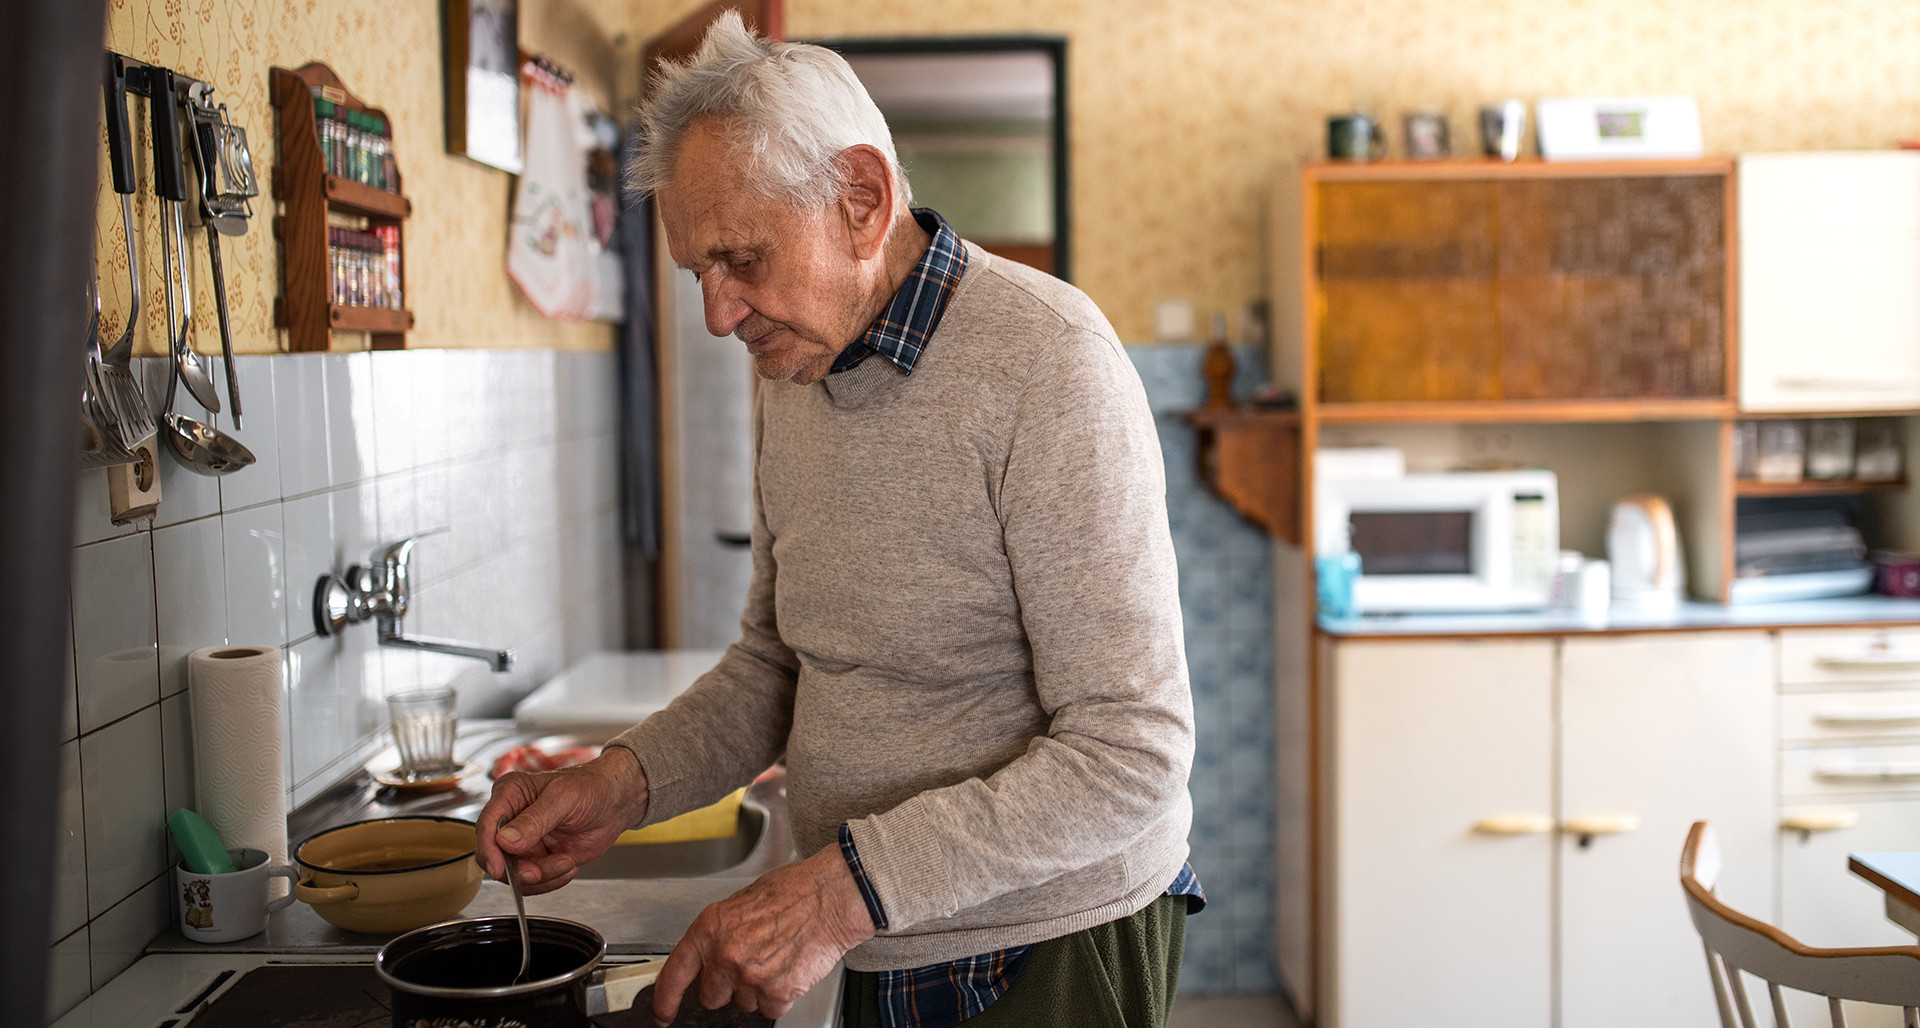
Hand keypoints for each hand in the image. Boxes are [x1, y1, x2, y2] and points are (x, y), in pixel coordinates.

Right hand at [475, 745, 649, 893]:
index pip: (486, 825)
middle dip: (518, 869)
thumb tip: (505, 840)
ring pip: (515, 874)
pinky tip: (569, 865)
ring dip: (541, 876)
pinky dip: (550, 880)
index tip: (500, 868)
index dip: (489, 850)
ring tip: (566, 862)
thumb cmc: (590, 787)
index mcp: (510, 795)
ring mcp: (524, 842)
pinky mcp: (538, 858)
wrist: (615, 802)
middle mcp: (511, 820)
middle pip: (496, 856)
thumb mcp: (563, 798)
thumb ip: (534, 820)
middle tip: (539, 871)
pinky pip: (533, 881)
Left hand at [651, 844, 876, 1024]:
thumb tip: (710, 956)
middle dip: (727, 986)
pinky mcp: (776, 992)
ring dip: (757, 989)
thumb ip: (721, 933)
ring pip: (743, 1003)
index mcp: (711, 928)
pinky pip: (770, 1009)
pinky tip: (789, 969)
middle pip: (711, 996)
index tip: (663, 1012)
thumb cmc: (794, 892)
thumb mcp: (743, 902)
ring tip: (776, 958)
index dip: (665, 998)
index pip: (675, 973)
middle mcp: (726, 954)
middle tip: (750, 963)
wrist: (831, 897)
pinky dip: (780, 996)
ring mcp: (750, 976)